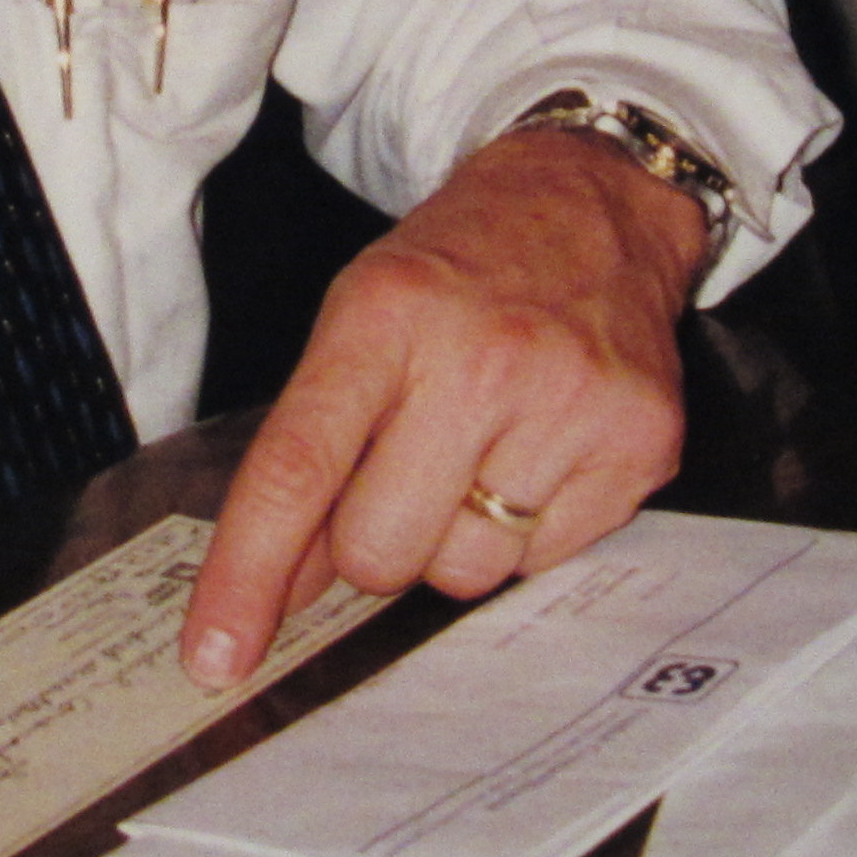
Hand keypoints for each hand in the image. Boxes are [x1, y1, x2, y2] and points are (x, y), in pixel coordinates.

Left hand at [181, 126, 709, 684]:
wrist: (591, 200)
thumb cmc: (459, 270)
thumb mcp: (359, 318)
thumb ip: (311, 447)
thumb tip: (274, 589)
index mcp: (384, 316)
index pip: (297, 469)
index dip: (248, 572)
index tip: (215, 656)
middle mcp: (480, 359)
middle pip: (381, 551)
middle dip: (373, 543)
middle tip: (401, 474)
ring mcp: (569, 402)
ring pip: (465, 572)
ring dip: (455, 536)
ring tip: (480, 449)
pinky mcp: (640, 442)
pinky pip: (546, 563)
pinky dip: (529, 528)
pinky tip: (540, 448)